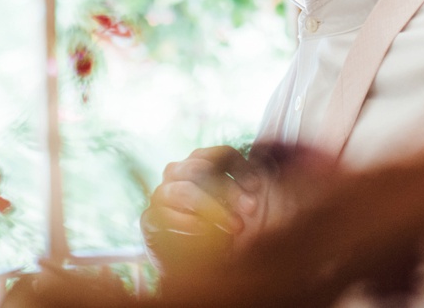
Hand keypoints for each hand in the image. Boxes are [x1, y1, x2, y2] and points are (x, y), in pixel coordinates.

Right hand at [140, 146, 260, 273]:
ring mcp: (162, 194)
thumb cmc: (233, 229)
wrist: (207, 268)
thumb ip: (259, 181)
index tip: (258, 188)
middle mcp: (178, 172)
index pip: (221, 154)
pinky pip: (165, 215)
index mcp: (202, 162)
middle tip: (251, 209)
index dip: (241, 168)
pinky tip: (208, 236)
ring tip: (235, 227)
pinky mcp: (149, 219)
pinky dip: (190, 225)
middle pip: (201, 168)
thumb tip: (274, 161)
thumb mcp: (251, 205)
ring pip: (184, 190)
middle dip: (229, 188)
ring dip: (213, 208)